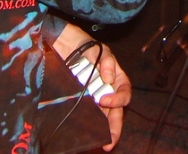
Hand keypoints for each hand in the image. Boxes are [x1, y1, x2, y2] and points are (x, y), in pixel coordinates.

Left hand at [52, 24, 131, 150]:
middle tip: (111, 141)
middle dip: (115, 127)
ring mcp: (93, 96)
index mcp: (116, 78)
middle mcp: (106, 90)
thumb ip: (107, 62)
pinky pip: (87, 114)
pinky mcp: (81, 100)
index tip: (104, 100)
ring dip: (104, 129)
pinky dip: (89, 124)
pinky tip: (87, 133)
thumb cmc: (85, 46)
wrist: (63, 45)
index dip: (118, 98)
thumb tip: (109, 79)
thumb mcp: (100, 50)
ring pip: (103, 116)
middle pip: (115, 111)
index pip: (123, 92)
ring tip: (102, 142)